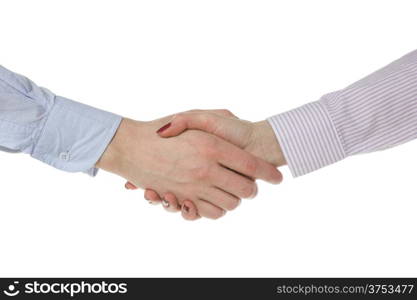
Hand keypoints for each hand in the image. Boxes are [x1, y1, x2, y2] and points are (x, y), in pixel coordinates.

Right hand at [97, 113, 281, 218]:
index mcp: (212, 146)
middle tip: (250, 184)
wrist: (131, 145)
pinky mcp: (182, 199)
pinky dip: (216, 209)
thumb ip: (221, 116)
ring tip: (230, 190)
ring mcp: (194, 186)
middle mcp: (206, 169)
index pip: (253, 166)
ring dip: (234, 199)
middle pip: (246, 190)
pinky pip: (210, 213)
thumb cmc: (164, 127)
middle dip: (251, 189)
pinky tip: (213, 198)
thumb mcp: (195, 114)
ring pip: (231, 204)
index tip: (278, 178)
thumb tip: (240, 123)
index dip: (269, 174)